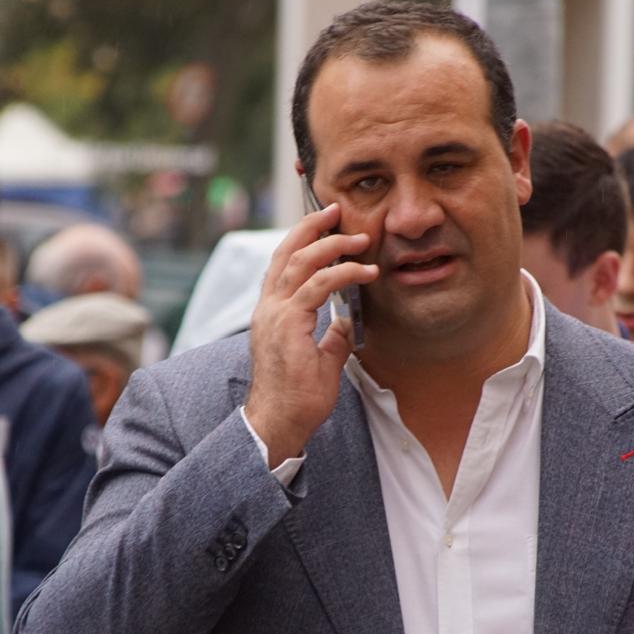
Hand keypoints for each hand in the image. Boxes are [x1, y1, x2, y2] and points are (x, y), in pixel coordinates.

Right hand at [244, 203, 377, 466]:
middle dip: (312, 226)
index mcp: (272, 313)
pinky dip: (343, 274)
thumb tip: (348, 321)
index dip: (302, 239)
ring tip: (360, 239)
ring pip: (300, 262)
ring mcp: (275, 315)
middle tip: (337, 210)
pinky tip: (365, 272)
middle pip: (286, 252)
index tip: (326, 224)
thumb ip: (331, 336)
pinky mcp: (287, 326)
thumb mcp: (321, 358)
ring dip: (333, 245)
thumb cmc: (296, 397)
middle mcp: (268, 308)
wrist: (279, 423)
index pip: (283, 264)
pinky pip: (317, 287)